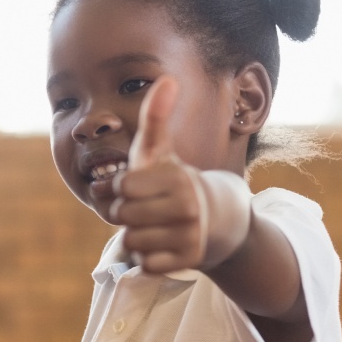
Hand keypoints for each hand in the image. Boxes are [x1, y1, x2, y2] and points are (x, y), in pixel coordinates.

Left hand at [100, 77, 249, 274]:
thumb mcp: (164, 151)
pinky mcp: (188, 261)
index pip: (121, 187)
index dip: (123, 187)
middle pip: (122, 215)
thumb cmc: (177, 182)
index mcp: (177, 178)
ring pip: (131, 241)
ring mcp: (189, 236)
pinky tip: (163, 244)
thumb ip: (156, 118)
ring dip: (136, 236)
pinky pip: (145, 263)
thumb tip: (165, 77)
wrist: (220, 219)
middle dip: (127, 213)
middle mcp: (186, 207)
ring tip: (156, 226)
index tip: (140, 186)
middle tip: (146, 208)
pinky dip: (148, 257)